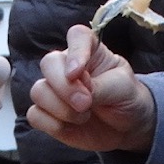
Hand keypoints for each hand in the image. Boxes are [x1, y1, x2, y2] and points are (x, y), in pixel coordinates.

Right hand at [26, 24, 155, 152]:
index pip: (77, 36)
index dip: (76, 51)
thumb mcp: (123, 89)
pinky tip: (71, 126)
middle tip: (85, 103)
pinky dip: (52, 124)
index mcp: (90, 52)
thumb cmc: (127, 99)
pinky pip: (35, 115)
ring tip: (84, 116)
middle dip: (64, 87)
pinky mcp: (48, 113)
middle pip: (49, 63)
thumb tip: (79, 92)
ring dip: (61, 109)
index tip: (77, 72)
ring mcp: (55, 90)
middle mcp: (67, 67)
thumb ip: (101, 87)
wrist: (127, 127)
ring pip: (38, 91)